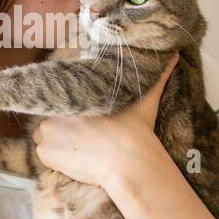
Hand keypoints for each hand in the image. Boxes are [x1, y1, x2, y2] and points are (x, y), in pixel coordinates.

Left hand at [30, 51, 178, 186]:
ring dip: (56, 139)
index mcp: (74, 93)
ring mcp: (46, 132)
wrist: (128, 164)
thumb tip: (174, 54)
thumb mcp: (146, 98)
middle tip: (85, 133)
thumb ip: (157, 76)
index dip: (71, 105)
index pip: (62, 94)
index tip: (83, 115)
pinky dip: (55, 157)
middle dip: (64, 122)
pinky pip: (44, 154)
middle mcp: (54, 109)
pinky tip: (75, 157)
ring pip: (45, 134)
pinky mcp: (45, 154)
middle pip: (53, 114)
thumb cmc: (135, 130)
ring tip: (80, 145)